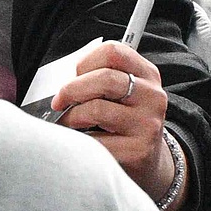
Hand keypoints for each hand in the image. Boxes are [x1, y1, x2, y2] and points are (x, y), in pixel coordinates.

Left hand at [49, 39, 175, 202]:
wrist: (145, 158)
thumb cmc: (120, 119)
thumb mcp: (118, 92)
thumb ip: (97, 78)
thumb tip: (62, 84)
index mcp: (146, 73)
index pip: (113, 52)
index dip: (85, 62)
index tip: (73, 76)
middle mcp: (152, 95)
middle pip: (105, 78)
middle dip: (72, 89)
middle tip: (58, 102)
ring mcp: (148, 123)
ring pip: (97, 109)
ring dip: (72, 116)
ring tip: (68, 122)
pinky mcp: (139, 149)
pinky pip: (96, 140)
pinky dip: (80, 140)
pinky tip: (82, 141)